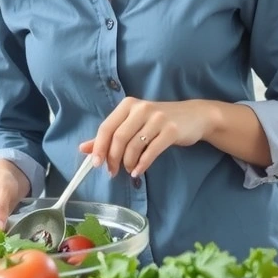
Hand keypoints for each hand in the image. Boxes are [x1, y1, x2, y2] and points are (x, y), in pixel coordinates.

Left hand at [79, 97, 213, 177]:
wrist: (193, 117)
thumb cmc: (158, 121)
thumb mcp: (133, 124)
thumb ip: (109, 135)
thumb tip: (83, 148)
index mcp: (128, 105)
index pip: (107, 127)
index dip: (99, 147)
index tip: (96, 164)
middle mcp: (141, 109)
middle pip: (118, 137)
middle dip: (112, 158)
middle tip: (111, 172)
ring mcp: (157, 119)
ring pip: (134, 145)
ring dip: (127, 163)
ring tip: (128, 171)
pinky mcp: (171, 130)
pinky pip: (151, 151)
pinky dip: (142, 165)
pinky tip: (138, 172)